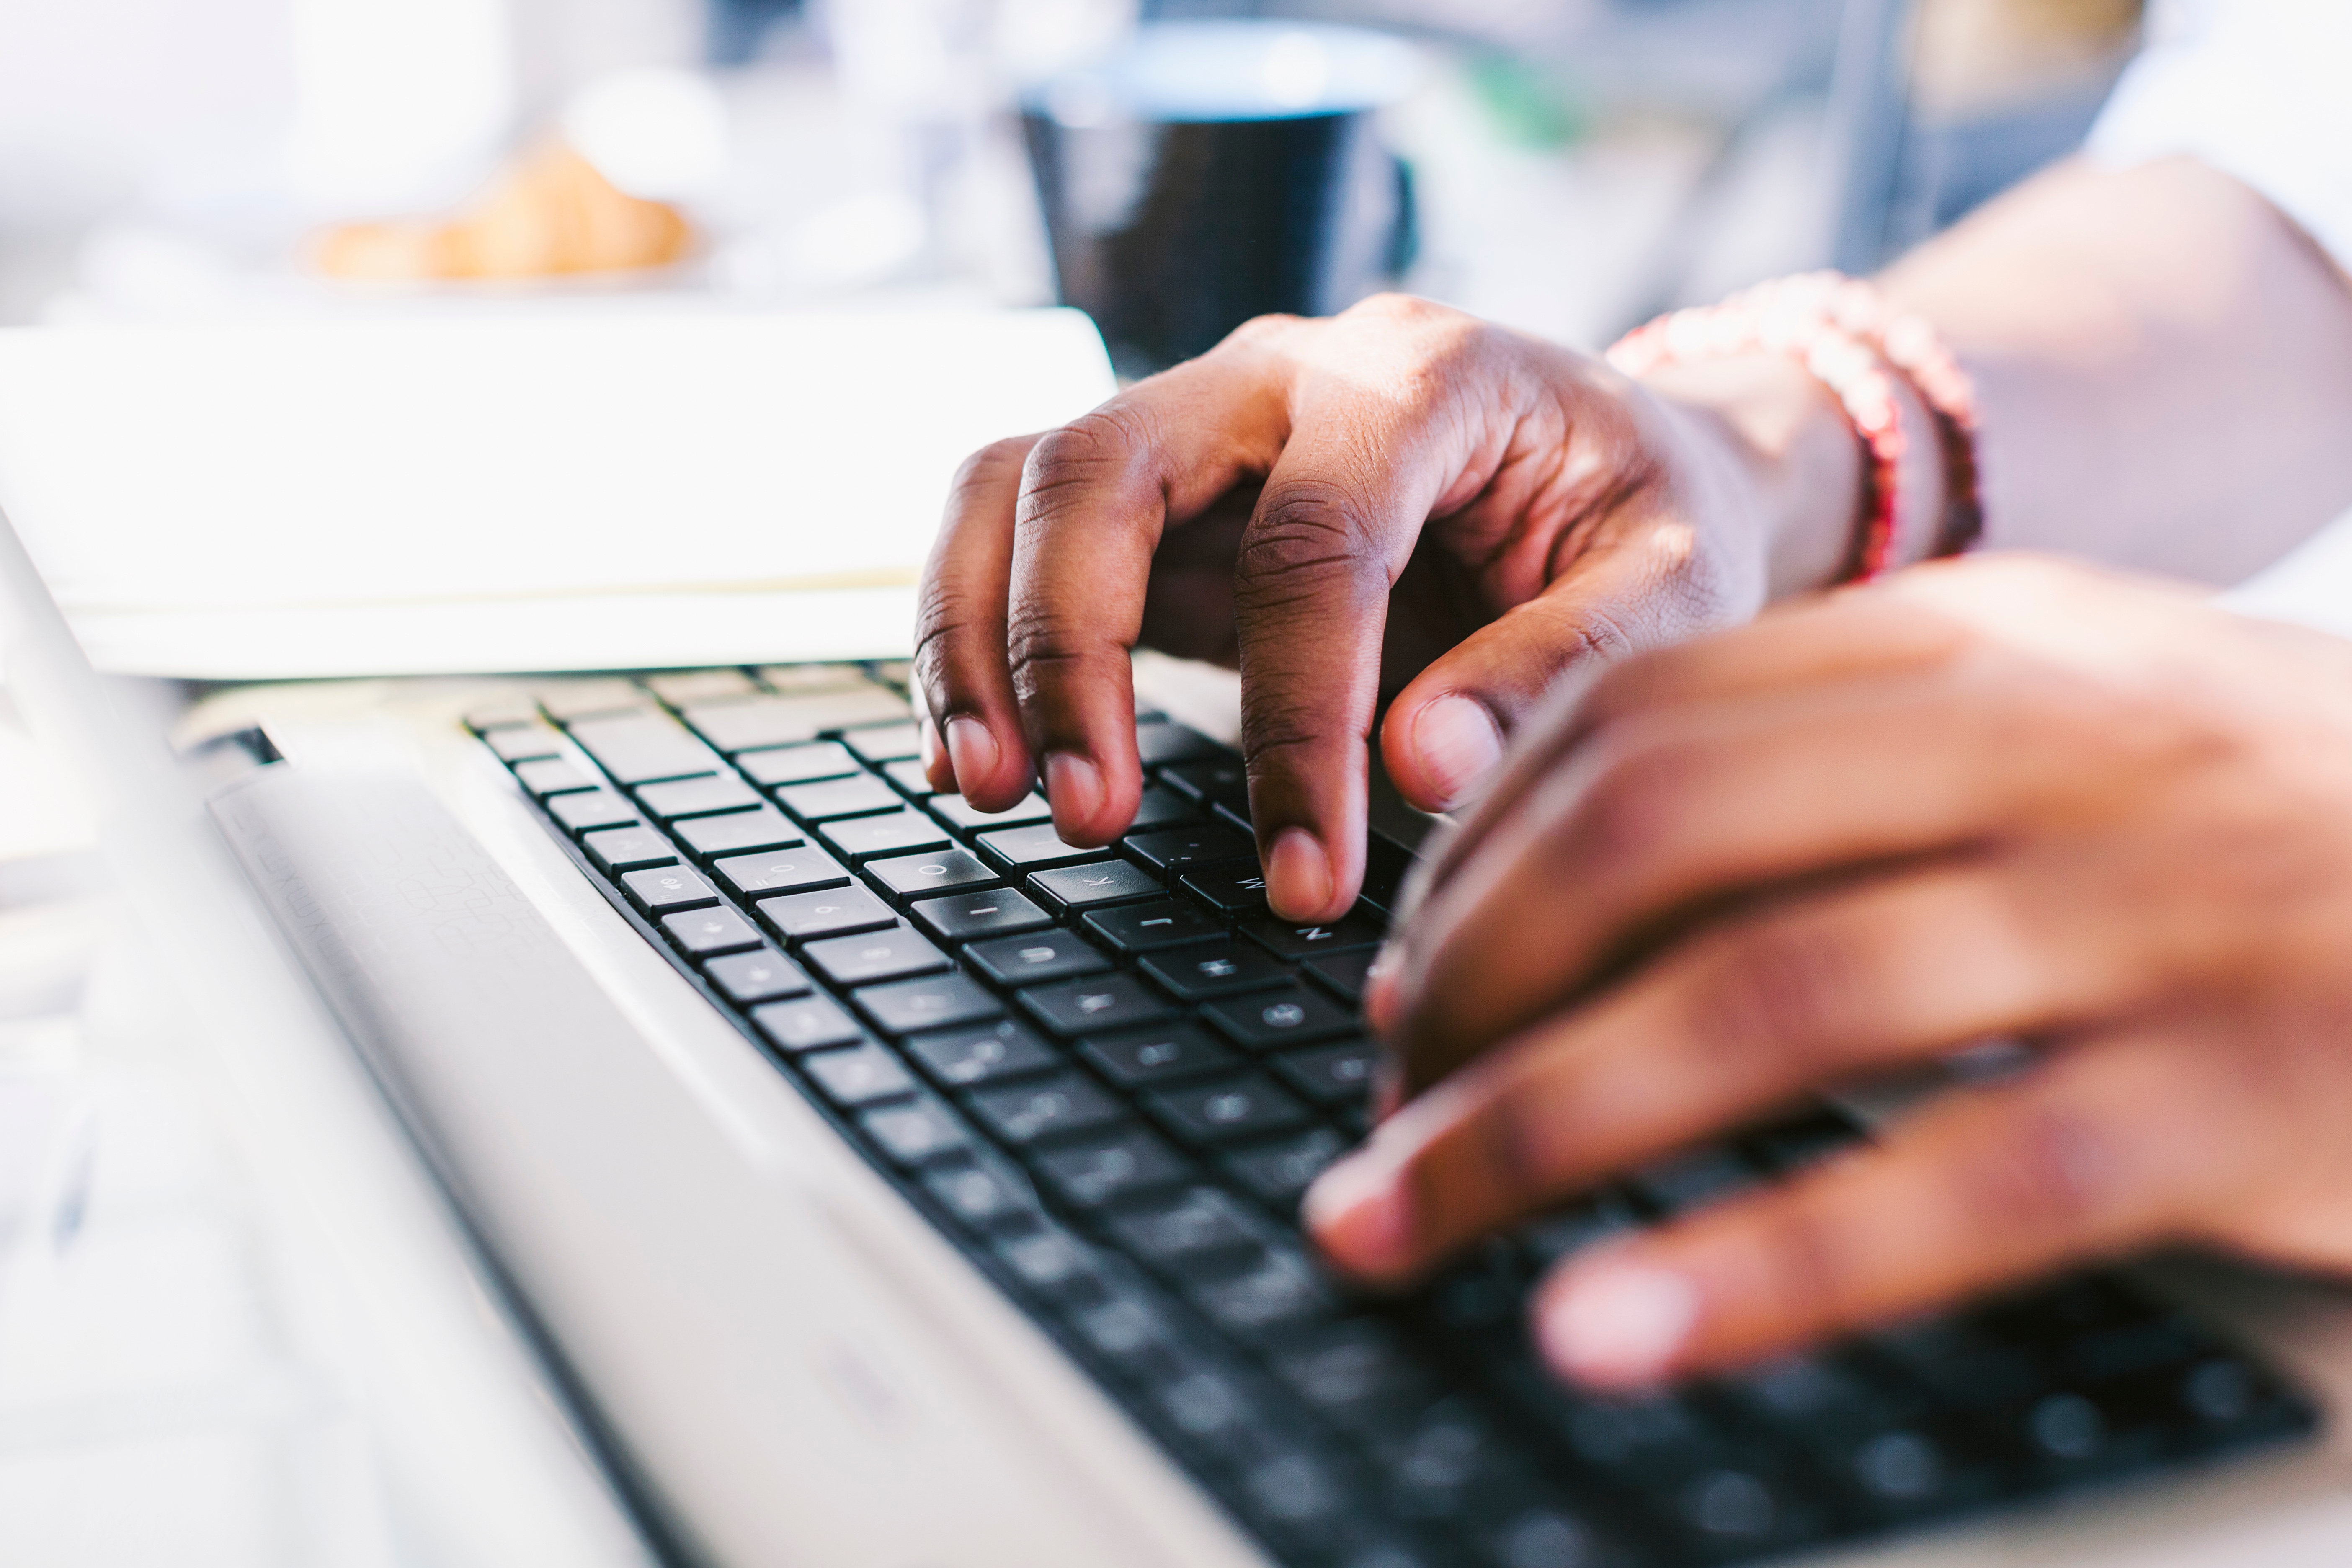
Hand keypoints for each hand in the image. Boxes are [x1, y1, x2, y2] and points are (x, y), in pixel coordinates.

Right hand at [913, 295, 1860, 920]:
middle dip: (1066, 651)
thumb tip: (1418, 771)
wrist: (1619, 462)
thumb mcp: (1679, 583)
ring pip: (1020, 485)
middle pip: (1101, 468)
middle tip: (1088, 818)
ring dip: (981, 639)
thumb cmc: (1649, 520)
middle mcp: (1282, 373)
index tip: (1308, 874)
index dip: (1296, 720)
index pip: (1312, 544)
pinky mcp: (1161, 497)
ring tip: (992, 792)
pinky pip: (1015, 533)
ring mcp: (1202, 423)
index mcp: (1422, 376)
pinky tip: (984, 759)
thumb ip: (1565, 669)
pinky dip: (974, 637)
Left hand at [1306, 555, 2351, 1388]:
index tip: (1399, 980)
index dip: (1481, 859)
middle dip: (1470, 983)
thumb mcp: (2074, 733)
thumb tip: (1560, 862)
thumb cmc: (2284, 829)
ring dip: (1539, 1127)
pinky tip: (1607, 1329)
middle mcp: (2057, 745)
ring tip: (1393, 1225)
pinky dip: (1755, 1264)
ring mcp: (2159, 913)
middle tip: (1377, 1109)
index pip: (1648, 718)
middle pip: (1660, 839)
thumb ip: (1850, 764)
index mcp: (1994, 642)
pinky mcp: (2252, 1094)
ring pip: (1764, 1001)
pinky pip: (1954, 1183)